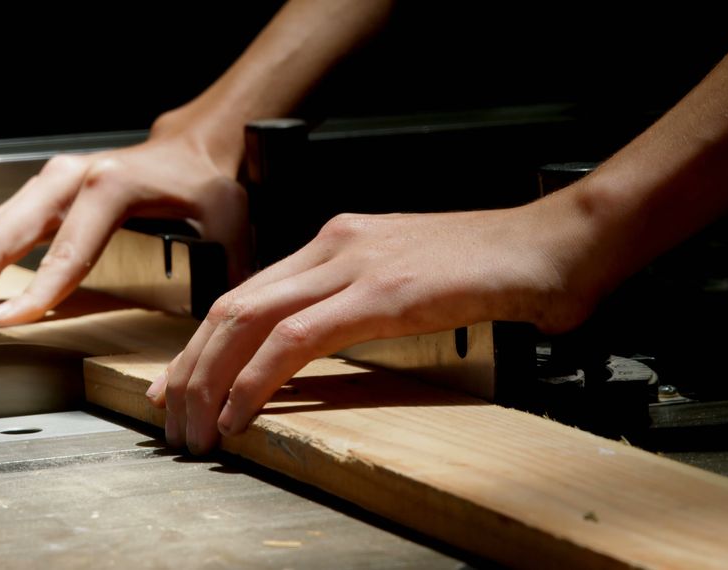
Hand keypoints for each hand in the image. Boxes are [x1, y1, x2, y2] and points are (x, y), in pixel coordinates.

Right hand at [0, 112, 250, 337]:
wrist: (190, 147)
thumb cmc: (205, 186)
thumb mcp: (225, 224)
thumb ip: (221, 275)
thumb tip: (211, 339)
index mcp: (110, 188)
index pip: (64, 253)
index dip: (31, 294)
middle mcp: (66, 179)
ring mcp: (43, 185)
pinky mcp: (33, 196)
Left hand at [147, 195, 604, 453]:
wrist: (557, 244)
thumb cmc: (493, 269)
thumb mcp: (407, 286)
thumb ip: (355, 308)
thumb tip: (310, 354)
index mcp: (337, 242)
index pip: (247, 294)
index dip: (202, 345)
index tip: (177, 385)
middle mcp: (333, 244)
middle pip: (231, 306)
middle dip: (190, 367)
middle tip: (169, 417)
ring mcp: (354, 263)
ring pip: (248, 319)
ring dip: (210, 379)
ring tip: (193, 427)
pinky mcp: (381, 291)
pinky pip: (295, 338)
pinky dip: (256, 378)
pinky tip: (239, 412)